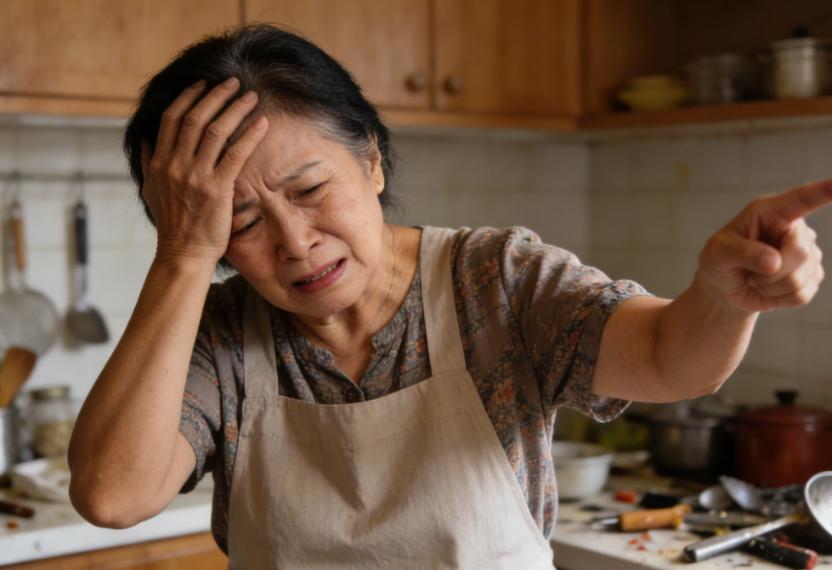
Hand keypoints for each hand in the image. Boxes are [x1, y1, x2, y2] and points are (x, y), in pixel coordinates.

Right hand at [140, 77, 268, 265]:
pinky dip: (250, 135)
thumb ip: (149, 162)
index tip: (202, 84)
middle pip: (195, 118)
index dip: (188, 97)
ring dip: (234, 109)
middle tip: (231, 82)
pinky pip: (235, 154)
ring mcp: (195, 176)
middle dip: (215, 95)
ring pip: (215, 131)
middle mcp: (175, 165)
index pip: (171, 118)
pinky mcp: (217, 189)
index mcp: (159, 162)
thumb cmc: (172, 225)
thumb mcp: (152, 191)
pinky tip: (263, 123)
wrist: (183, 254)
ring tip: (249, 96)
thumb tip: (146, 139)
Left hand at [695, 179, 831, 314]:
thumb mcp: (718, 253)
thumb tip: (774, 262)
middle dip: (772, 272)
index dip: (822, 191)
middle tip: (749, 275)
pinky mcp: (811, 275)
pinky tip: (768, 290)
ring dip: (771, 287)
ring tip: (755, 280)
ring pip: (802, 276)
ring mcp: (806, 251)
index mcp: (770, 212)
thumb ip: (743, 253)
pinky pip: (802, 293)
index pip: (801, 199)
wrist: (725, 289)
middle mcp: (794, 228)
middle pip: (800, 251)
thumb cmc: (719, 262)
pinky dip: (779, 298)